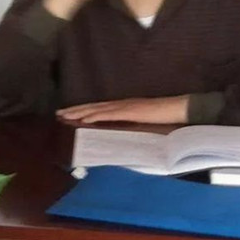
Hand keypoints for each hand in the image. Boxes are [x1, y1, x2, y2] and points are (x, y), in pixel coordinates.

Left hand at [57, 96, 189, 124]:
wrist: (180, 108)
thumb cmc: (166, 117)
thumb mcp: (145, 123)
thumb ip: (133, 127)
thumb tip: (122, 135)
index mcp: (125, 106)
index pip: (100, 108)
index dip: (84, 110)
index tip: (69, 113)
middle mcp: (122, 104)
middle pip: (94, 106)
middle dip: (75, 110)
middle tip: (58, 113)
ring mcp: (126, 106)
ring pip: (97, 109)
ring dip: (80, 112)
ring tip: (64, 115)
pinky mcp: (130, 111)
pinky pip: (109, 113)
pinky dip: (95, 115)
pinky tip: (84, 118)